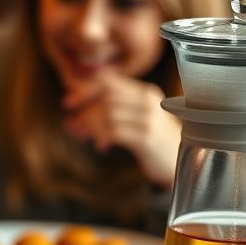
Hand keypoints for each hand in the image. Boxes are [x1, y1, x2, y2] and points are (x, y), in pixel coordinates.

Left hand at [61, 74, 179, 186]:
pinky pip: (115, 131)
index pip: (110, 82)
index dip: (86, 91)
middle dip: (85, 112)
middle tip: (73, 126)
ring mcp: (148, 118)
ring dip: (91, 126)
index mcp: (145, 92)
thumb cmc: (152, 142)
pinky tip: (102, 146)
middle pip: (106, 98)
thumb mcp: (136, 120)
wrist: (177, 162)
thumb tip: (73, 117)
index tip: (68, 103)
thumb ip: (112, 112)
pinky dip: (103, 137)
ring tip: (86, 137)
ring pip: (108, 114)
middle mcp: (148, 101)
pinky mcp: (146, 137)